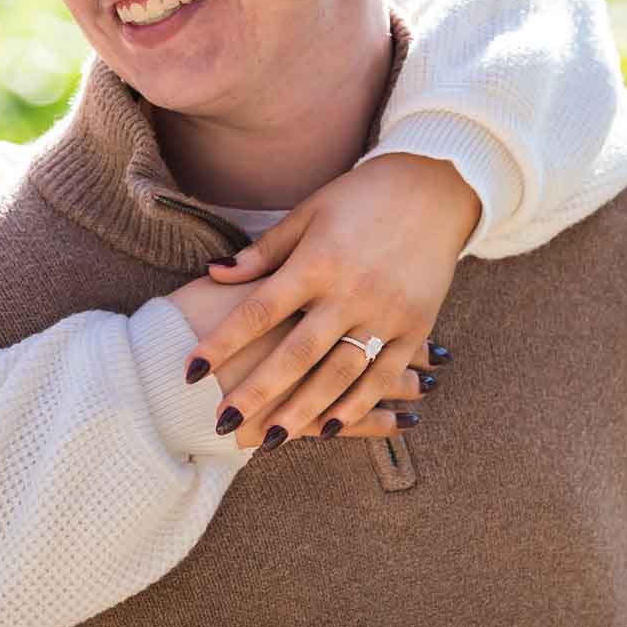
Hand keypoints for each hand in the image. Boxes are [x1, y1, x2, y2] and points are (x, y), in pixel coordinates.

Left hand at [184, 152, 479, 443]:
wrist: (436, 187)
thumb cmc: (362, 196)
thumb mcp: (309, 213)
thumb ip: (264, 252)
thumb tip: (215, 273)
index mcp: (318, 261)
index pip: (259, 309)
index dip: (223, 342)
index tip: (190, 371)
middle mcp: (351, 291)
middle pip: (297, 352)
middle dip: (259, 391)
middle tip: (223, 422)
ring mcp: (385, 313)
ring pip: (340, 373)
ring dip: (305, 409)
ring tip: (274, 439)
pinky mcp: (414, 326)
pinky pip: (383, 375)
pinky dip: (358, 405)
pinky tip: (330, 429)